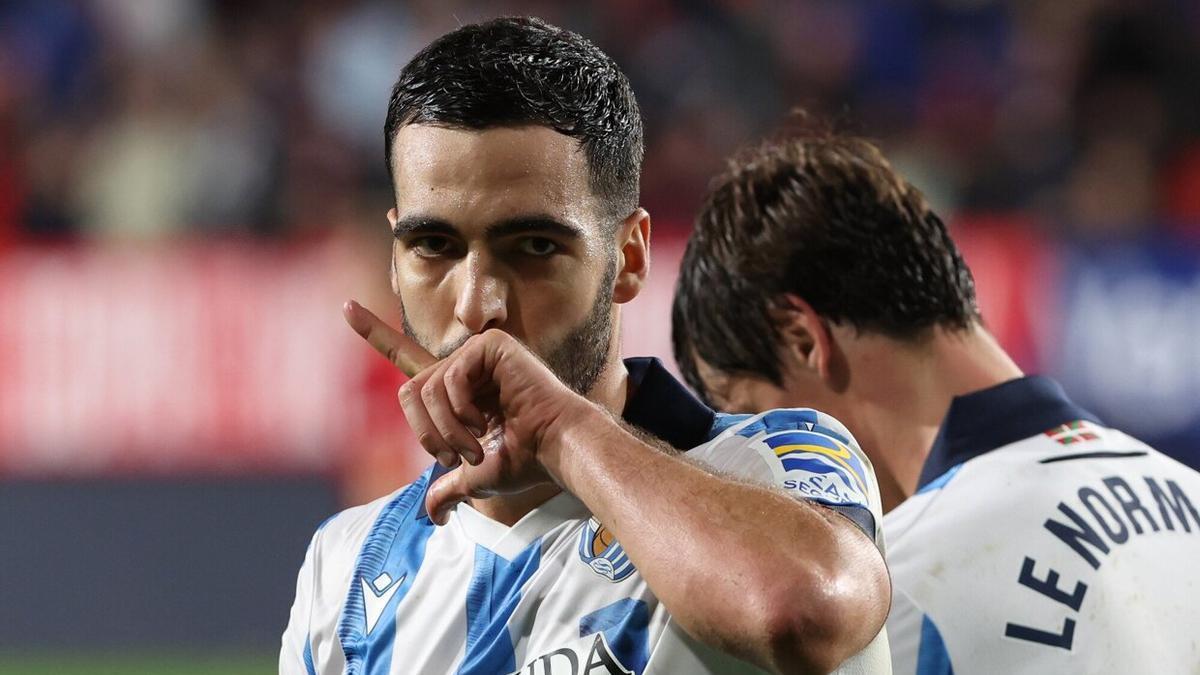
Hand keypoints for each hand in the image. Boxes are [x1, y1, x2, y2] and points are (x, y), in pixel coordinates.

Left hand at [343, 301, 587, 523]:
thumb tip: (433, 516)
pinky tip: (485, 421)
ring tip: (475, 446)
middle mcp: (463, 366)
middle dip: (425, 434)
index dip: (373, 332)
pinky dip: (460, 409)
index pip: (406, 357)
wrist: (555, 451)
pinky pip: (449, 377)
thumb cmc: (525, 462)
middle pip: (408, 392)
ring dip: (445, 430)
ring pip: (426, 389)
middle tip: (456, 457)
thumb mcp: (474, 479)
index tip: (344, 306)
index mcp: (457, 390)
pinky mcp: (491, 346)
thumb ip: (448, 489)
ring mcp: (477, 353)